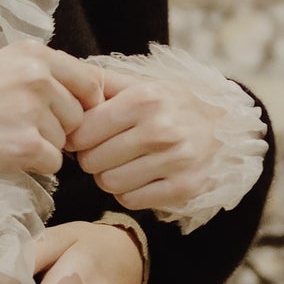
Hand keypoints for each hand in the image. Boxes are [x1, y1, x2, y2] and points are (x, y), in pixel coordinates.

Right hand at [0, 42, 101, 179]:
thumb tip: (92, 92)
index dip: (83, 103)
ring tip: (5, 136)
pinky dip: (34, 165)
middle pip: (78, 113)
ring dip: (43, 145)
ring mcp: (31, 110)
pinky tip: (5, 153)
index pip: (88, 80)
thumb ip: (42, 73)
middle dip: (59, 126)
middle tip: (20, 127)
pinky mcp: (26, 144)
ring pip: (65, 139)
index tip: (66, 113)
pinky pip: (53, 162)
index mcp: (31, 53)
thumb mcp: (0, 68)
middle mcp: (36, 76)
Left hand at [66, 64, 221, 212]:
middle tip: (106, 152)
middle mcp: (160, 128)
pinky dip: (128, 193)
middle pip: (92, 161)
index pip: (82, 131)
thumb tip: (60, 82)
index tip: (86, 137)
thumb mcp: (137, 84)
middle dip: (92, 159)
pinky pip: (131, 201)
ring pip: (109, 184)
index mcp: (143, 99)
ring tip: (123, 164)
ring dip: (109, 177)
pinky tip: (139, 178)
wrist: (223, 125)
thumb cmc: (169, 104)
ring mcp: (176, 160)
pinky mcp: (185, 187)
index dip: (77, 138)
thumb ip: (98, 82)